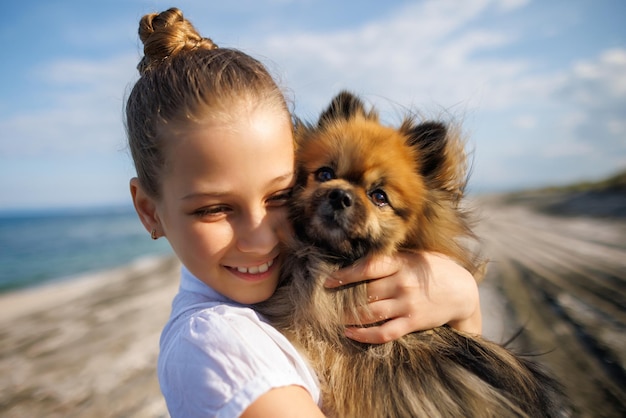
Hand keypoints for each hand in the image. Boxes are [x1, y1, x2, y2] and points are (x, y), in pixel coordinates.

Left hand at [325, 252, 481, 343]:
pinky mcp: (412, 322)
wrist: (462, 291)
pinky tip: (350, 333)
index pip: (368, 267)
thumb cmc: (433, 269)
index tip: (328, 281)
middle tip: (325, 302)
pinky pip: (384, 332)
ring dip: (348, 316)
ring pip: (369, 312)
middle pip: (364, 291)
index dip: (345, 274)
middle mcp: (402, 283)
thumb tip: (359, 257)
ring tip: (332, 317)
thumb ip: (391, 258)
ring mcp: (407, 304)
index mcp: (401, 263)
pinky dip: (364, 334)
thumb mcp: (414, 256)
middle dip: (342, 298)